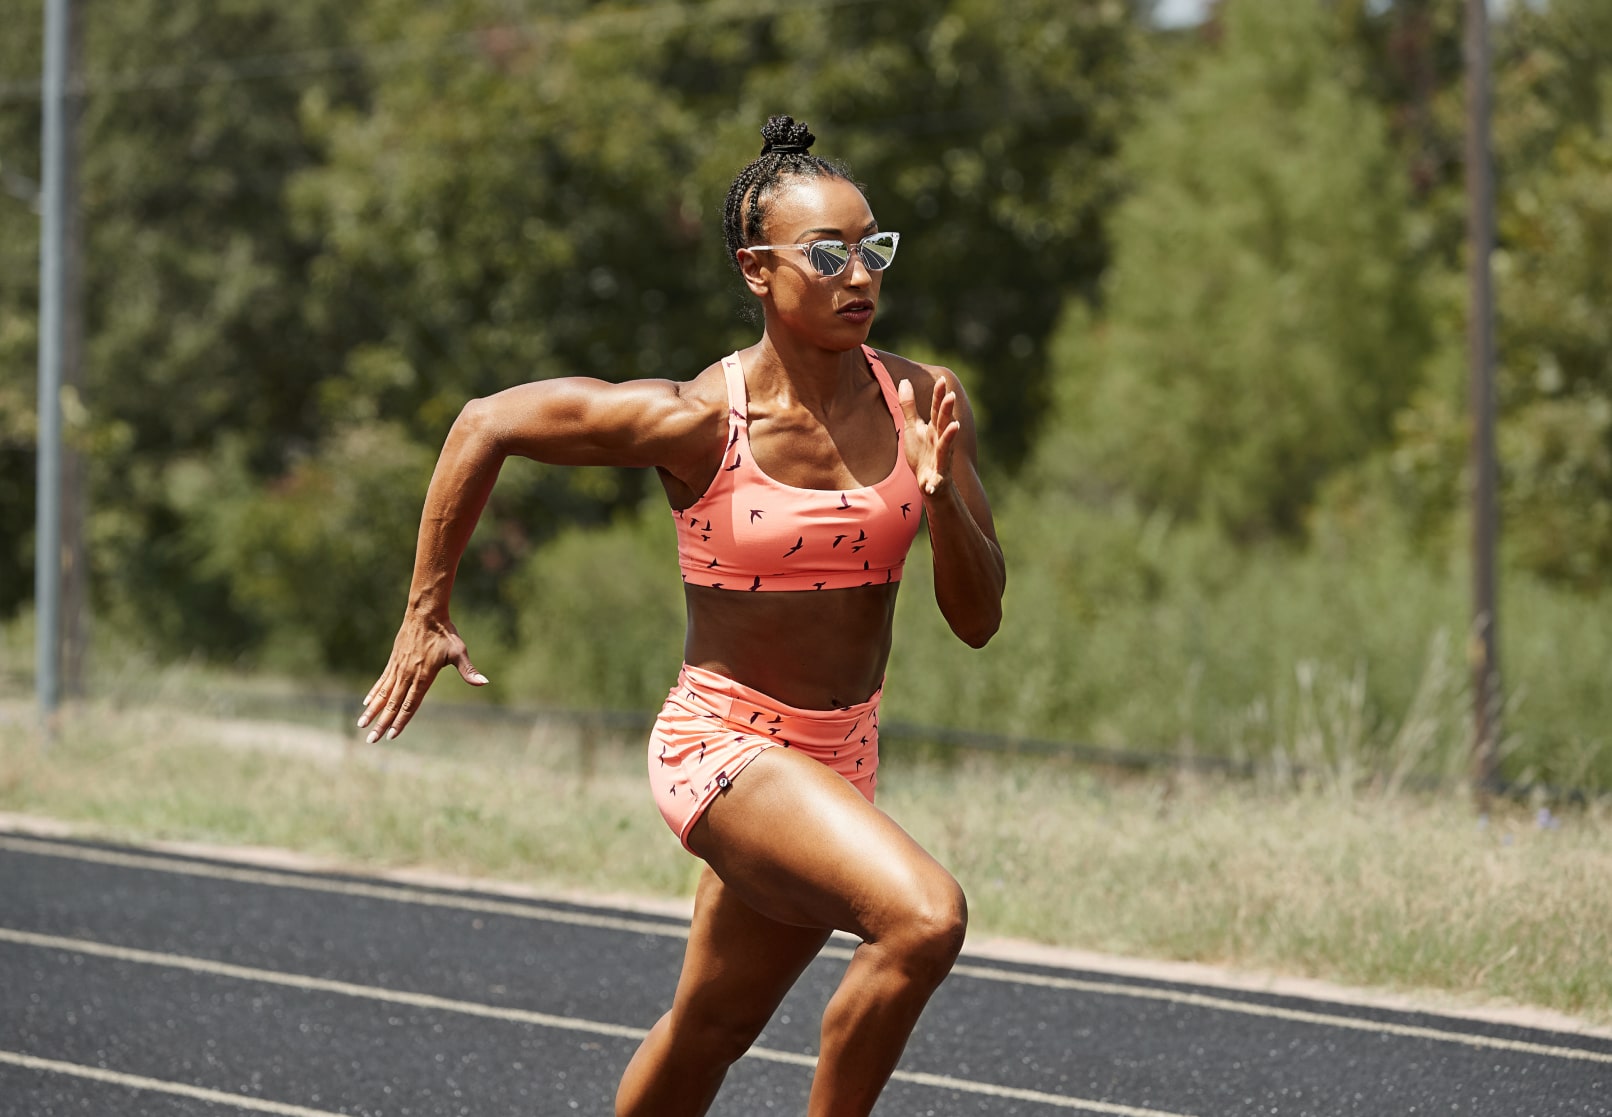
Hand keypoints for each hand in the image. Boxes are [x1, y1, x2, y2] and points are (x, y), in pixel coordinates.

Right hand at [357, 613, 487, 741]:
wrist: (425, 613)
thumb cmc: (444, 633)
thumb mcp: (459, 651)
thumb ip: (468, 670)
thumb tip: (484, 682)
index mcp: (423, 676)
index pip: (410, 704)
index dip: (401, 721)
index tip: (392, 736)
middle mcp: (407, 675)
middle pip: (393, 704)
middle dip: (382, 724)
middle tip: (371, 740)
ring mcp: (398, 668)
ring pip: (383, 694)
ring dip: (373, 711)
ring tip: (361, 725)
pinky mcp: (393, 661)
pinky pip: (382, 681)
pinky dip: (374, 693)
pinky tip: (366, 704)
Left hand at [898, 375, 960, 495]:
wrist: (929, 483)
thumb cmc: (923, 453)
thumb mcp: (913, 427)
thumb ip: (909, 406)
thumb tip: (904, 380)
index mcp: (934, 429)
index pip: (937, 410)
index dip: (939, 396)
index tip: (942, 379)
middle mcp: (941, 441)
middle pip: (944, 423)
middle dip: (947, 411)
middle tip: (951, 395)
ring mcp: (941, 459)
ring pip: (946, 447)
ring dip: (950, 437)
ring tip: (956, 426)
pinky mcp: (938, 478)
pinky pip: (937, 480)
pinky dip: (936, 482)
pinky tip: (932, 484)